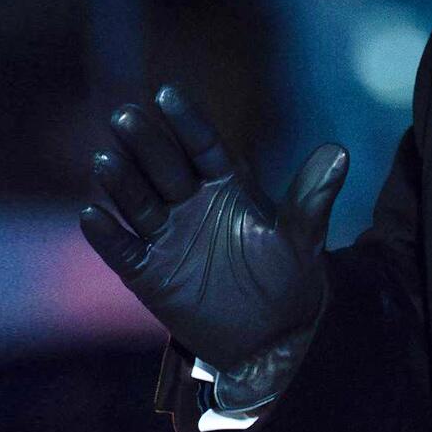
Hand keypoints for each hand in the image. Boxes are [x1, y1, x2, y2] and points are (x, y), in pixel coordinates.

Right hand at [79, 85, 348, 371]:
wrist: (270, 338)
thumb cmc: (287, 278)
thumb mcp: (301, 240)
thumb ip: (311, 198)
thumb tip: (339, 152)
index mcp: (227, 185)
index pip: (203, 146)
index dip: (186, 122)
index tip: (166, 93)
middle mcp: (191, 203)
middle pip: (164, 166)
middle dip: (146, 143)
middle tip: (124, 115)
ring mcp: (167, 236)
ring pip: (139, 202)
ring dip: (121, 181)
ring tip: (104, 159)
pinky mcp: (148, 273)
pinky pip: (124, 249)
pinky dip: (107, 235)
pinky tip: (92, 215)